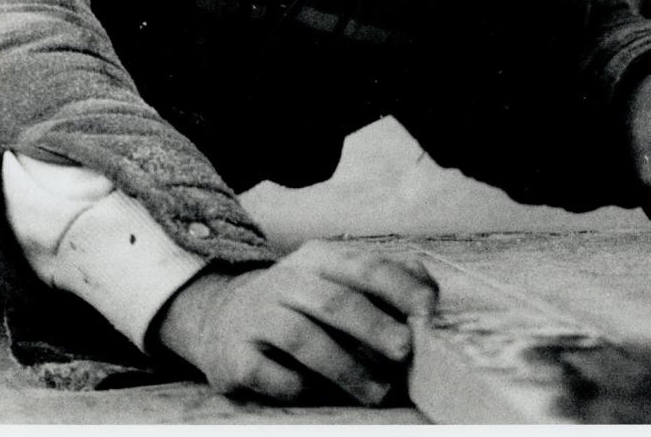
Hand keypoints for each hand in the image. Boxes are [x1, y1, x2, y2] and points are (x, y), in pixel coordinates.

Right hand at [151, 240, 437, 404]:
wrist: (221, 317)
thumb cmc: (301, 302)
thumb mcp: (337, 279)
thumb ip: (383, 281)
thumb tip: (428, 295)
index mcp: (318, 258)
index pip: (364, 266)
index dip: (400, 288)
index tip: (428, 311)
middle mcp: (285, 281)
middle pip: (334, 302)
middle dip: (375, 328)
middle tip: (406, 352)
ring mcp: (256, 317)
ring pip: (303, 338)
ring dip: (345, 368)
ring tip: (377, 392)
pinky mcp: (235, 356)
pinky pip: (271, 374)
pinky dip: (298, 386)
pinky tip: (317, 393)